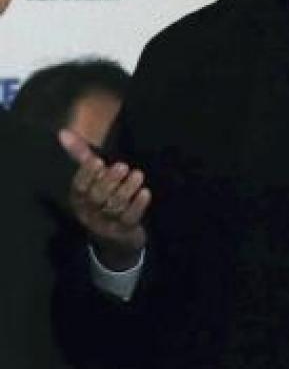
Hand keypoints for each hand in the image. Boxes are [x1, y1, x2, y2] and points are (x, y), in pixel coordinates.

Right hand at [59, 129, 149, 270]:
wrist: (116, 236)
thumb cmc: (103, 198)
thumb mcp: (92, 178)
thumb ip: (81, 156)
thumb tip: (63, 132)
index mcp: (78, 199)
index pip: (79, 187)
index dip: (87, 174)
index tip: (98, 160)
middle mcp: (89, 212)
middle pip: (97, 197)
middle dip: (110, 180)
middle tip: (123, 165)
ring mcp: (106, 224)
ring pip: (114, 206)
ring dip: (127, 189)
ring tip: (138, 174)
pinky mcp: (123, 231)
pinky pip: (130, 218)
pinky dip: (138, 205)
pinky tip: (146, 193)